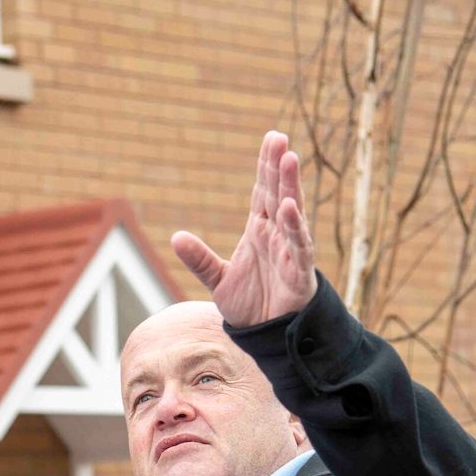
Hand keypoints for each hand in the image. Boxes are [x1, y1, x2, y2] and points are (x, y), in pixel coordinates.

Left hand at [171, 131, 318, 326]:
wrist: (269, 336)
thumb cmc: (252, 304)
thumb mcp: (218, 280)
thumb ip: (200, 259)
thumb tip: (176, 237)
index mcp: (260, 231)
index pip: (263, 192)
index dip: (266, 166)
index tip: (271, 139)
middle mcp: (277, 235)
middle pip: (277, 193)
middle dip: (279, 166)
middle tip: (279, 138)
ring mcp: (290, 251)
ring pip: (292, 212)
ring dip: (290, 186)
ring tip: (290, 159)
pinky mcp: (300, 273)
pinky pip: (298, 246)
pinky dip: (294, 227)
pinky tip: (288, 207)